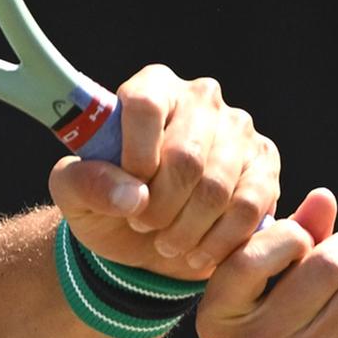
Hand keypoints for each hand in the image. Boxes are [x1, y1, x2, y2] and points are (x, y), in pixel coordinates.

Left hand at [48, 65, 278, 281]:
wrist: (147, 236)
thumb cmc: (107, 200)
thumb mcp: (72, 194)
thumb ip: (82, 183)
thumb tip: (132, 196)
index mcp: (152, 85)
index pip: (145, 106)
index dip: (134, 158)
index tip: (127, 193)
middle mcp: (201, 97)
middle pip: (186, 156)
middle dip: (160, 206)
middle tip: (143, 225)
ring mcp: (239, 129)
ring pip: (217, 187)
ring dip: (186, 229)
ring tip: (166, 241)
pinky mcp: (264, 164)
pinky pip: (249, 207)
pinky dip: (218, 240)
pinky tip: (197, 252)